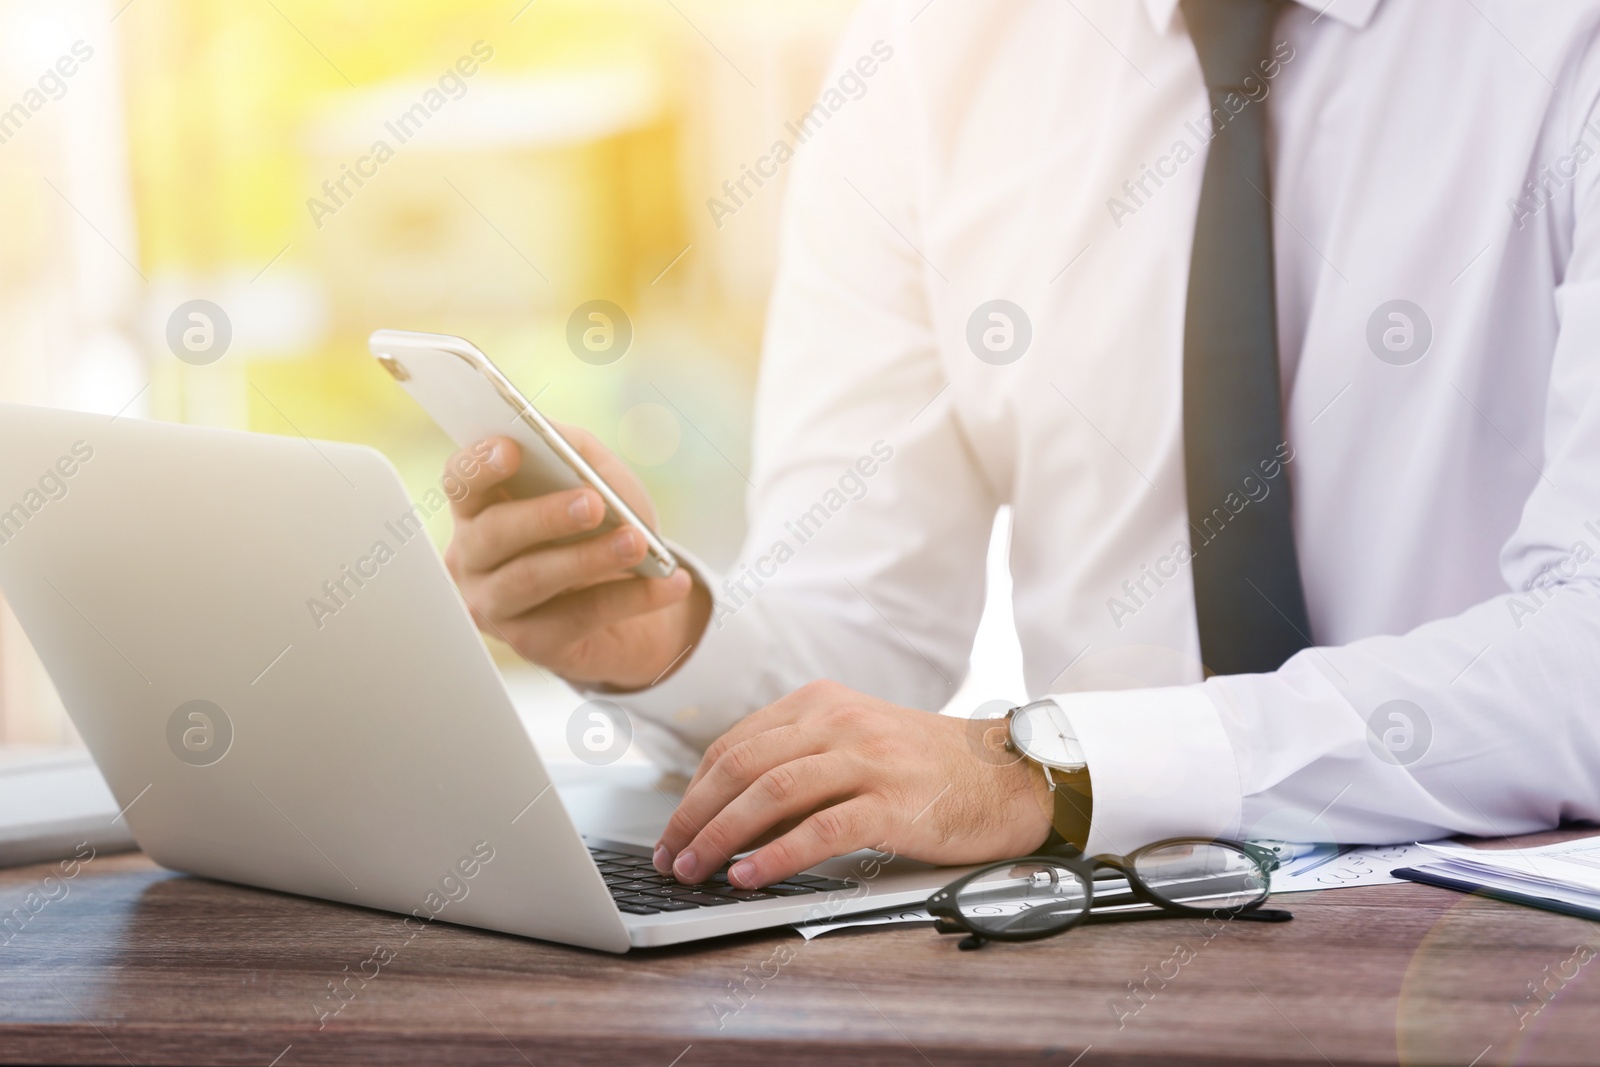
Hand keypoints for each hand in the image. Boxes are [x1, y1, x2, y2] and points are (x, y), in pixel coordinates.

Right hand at [442, 428, 710, 689]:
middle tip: (594, 502)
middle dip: (545, 516)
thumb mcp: (596, 479)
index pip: (461, 482)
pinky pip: (580, 617)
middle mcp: (474, 559)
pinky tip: (669, 583)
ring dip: (589, 558)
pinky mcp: (531, 644)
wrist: (635, 598)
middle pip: (494, 532)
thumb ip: (575, 453)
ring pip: (531, 579)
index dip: (479, 465)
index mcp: (480, 509)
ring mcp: (496, 606)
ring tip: (637, 542)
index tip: (512, 449)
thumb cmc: (601, 529)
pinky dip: (631, 597)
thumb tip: (561, 445)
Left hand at [653, 681, 1054, 887]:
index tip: (673, 830)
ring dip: (721, 836)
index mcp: (822, 702)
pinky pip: (820, 829)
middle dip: (693, 816)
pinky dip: (776, 856)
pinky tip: (749, 877)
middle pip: (742, 765)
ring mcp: (868, 758)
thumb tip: (728, 814)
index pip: (734, 744)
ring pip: (771, 792)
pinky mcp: (894, 802)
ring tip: (695, 871)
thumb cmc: (928, 768)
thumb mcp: (857, 741)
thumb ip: (800, 761)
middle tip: (669, 857)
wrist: (1009, 776)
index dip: (693, 792)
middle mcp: (839, 720)